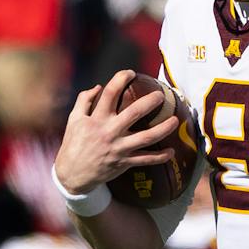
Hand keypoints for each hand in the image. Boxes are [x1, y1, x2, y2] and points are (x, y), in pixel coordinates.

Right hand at [55, 70, 188, 196]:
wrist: (73, 175)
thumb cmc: (73, 145)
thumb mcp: (73, 120)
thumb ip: (84, 101)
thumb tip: (99, 86)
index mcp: (96, 119)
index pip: (110, 93)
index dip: (121, 79)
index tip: (130, 73)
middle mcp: (109, 132)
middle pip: (134, 113)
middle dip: (150, 102)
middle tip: (160, 95)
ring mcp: (119, 148)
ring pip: (146, 138)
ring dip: (163, 129)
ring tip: (175, 121)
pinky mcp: (124, 162)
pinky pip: (146, 160)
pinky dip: (160, 157)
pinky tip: (171, 151)